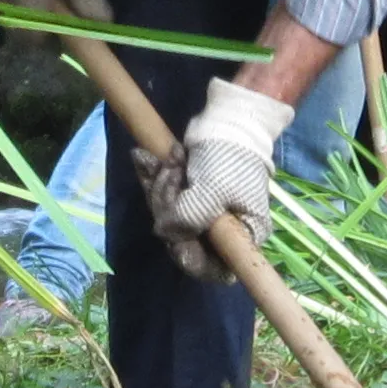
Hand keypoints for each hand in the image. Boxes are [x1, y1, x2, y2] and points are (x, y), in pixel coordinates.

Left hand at [144, 79, 292, 278]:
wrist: (229, 120)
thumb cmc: (230, 160)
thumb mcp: (213, 191)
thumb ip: (189, 218)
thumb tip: (163, 233)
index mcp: (241, 236)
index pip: (216, 267)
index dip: (192, 259)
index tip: (176, 243)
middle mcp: (222, 231)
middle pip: (183, 239)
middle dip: (169, 209)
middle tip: (172, 176)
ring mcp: (202, 213)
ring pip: (168, 217)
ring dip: (160, 188)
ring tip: (169, 161)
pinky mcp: (187, 195)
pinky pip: (163, 198)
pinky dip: (154, 179)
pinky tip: (145, 159)